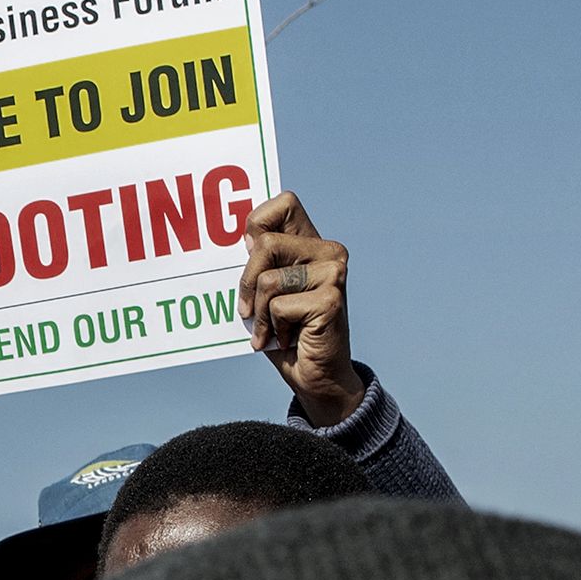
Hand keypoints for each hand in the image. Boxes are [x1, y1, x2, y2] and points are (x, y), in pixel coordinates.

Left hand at [240, 191, 360, 426]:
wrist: (315, 377)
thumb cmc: (286, 334)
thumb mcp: (264, 294)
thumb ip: (258, 264)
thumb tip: (246, 238)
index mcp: (312, 243)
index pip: (285, 203)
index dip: (257, 222)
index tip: (247, 254)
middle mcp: (329, 251)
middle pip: (264, 243)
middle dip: (246, 282)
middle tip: (249, 310)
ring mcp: (334, 273)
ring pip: (268, 279)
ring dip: (260, 313)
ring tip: (272, 329)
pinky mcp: (332, 298)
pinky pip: (278, 306)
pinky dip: (272, 329)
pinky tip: (287, 339)